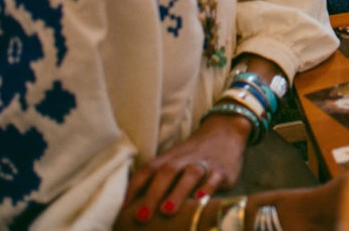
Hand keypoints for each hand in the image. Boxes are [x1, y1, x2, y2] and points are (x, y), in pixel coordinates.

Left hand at [123, 113, 247, 222]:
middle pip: (166, 172)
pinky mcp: (223, 170)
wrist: (226, 130)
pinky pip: (214, 178)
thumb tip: (135, 206)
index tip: (122, 208)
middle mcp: (184, 159)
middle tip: (141, 217)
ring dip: (177, 193)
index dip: (134, 188)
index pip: (148, 169)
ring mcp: (205, 163)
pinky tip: (200, 200)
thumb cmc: (194, 154)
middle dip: (153, 194)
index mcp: (169, 157)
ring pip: (190, 175)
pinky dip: (207, 188)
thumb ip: (159, 179)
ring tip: (166, 211)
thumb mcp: (175, 160)